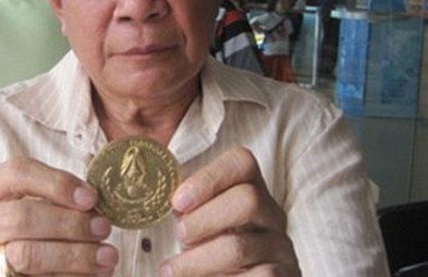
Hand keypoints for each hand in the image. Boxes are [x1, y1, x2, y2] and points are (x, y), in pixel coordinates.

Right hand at [0, 158, 118, 275]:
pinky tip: (92, 274)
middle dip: (68, 223)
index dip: (57, 183)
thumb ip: (56, 198)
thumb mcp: (30, 203)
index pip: (17, 173)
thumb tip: (93, 202)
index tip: (90, 197)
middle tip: (102, 228)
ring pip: (25, 255)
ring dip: (73, 256)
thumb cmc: (22, 227)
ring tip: (106, 255)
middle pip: (20, 217)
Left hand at [160, 147, 299, 275]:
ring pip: (239, 247)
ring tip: (170, 270)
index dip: (209, 178)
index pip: (242, 163)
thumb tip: (147, 178)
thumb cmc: (208, 252)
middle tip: (179, 235)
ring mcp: (280, 249)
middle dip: (203, 218)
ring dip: (196, 260)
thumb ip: (183, 204)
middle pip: (248, 199)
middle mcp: (272, 216)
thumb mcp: (198, 223)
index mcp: (252, 191)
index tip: (177, 202)